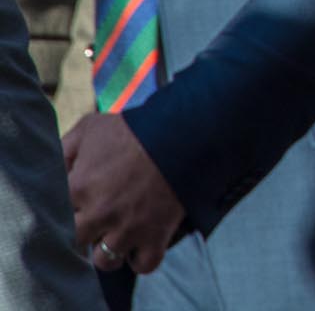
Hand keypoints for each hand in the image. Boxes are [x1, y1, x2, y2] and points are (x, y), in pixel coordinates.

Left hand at [63, 113, 183, 274]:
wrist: (184, 130)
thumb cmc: (136, 128)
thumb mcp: (92, 127)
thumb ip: (64, 147)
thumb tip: (53, 167)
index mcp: (78, 187)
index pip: (55, 215)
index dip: (69, 209)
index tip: (80, 203)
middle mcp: (99, 213)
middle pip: (75, 242)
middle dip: (85, 232)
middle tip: (97, 220)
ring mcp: (127, 227)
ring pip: (105, 261)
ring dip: (109, 251)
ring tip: (117, 235)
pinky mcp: (156, 234)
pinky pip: (143, 264)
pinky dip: (142, 258)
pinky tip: (141, 245)